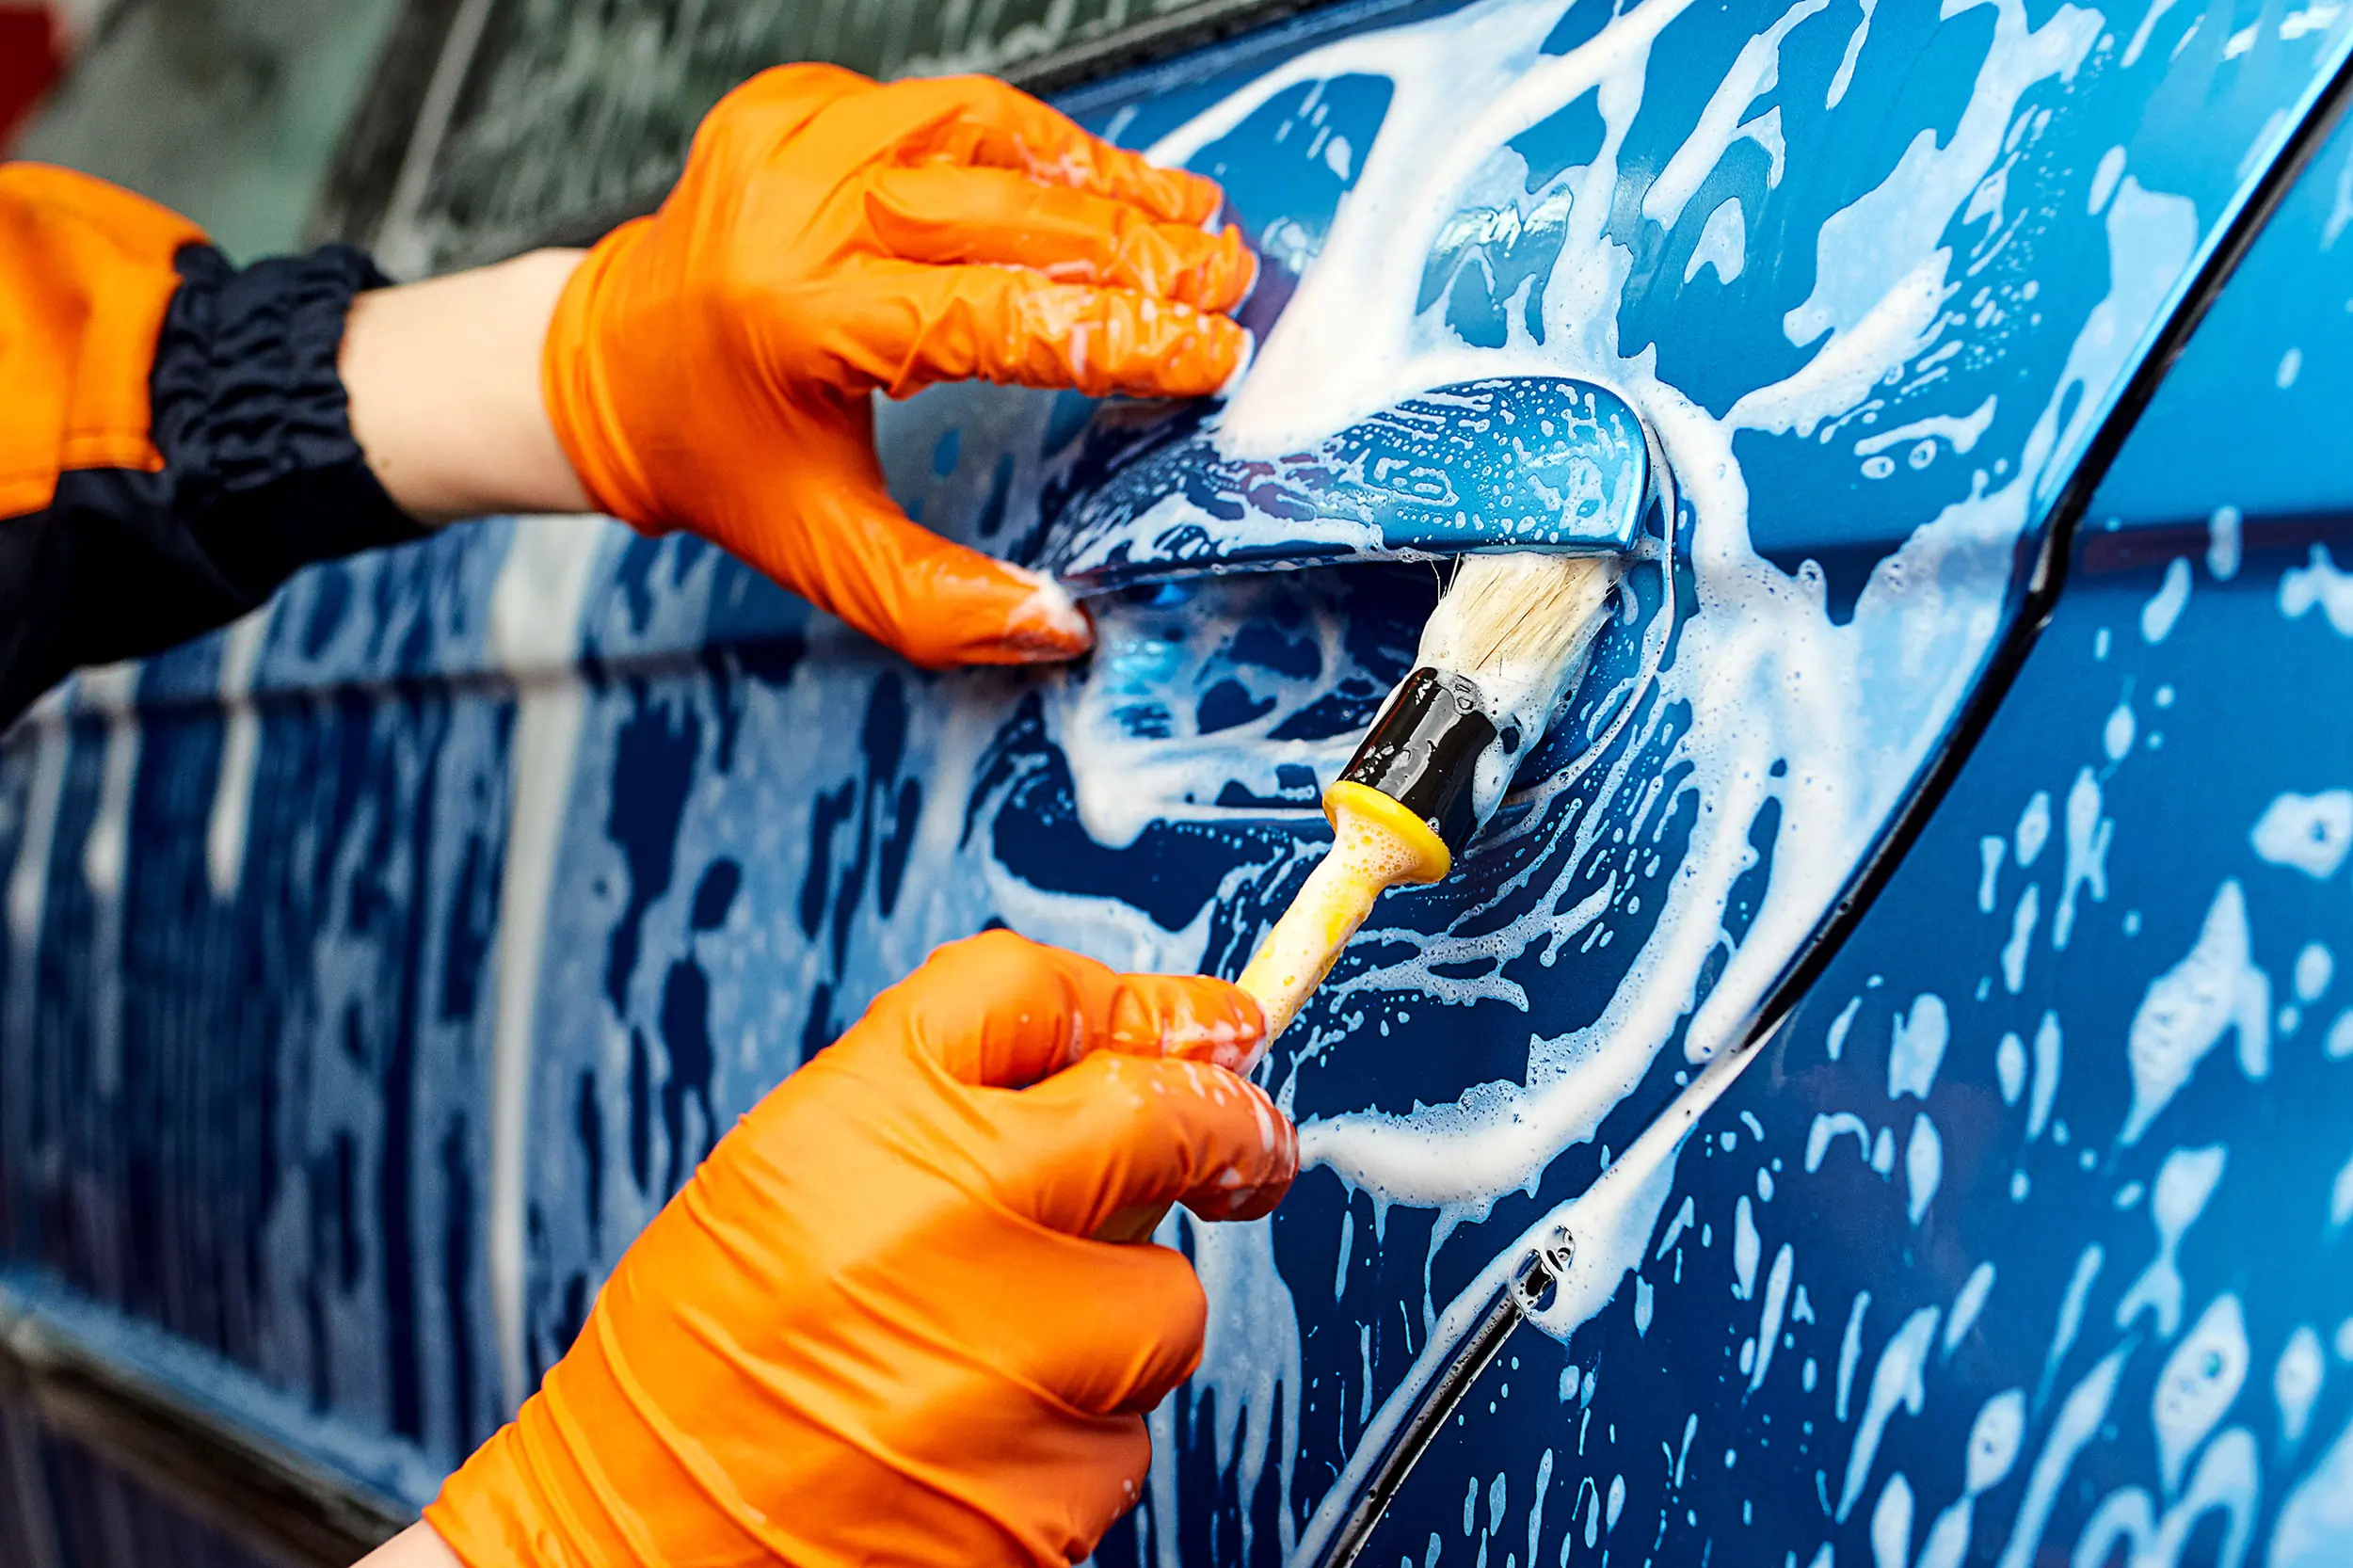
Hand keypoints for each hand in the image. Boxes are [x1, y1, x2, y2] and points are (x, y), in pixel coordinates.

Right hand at [421, 931, 1293, 1566]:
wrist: (634, 1557)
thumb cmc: (699, 1368)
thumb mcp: (784, 1172)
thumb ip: (949, 1090)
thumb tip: (1135, 1042)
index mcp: (861, 1122)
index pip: (1035, 992)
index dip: (1133, 1005)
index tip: (1201, 1031)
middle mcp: (946, 1220)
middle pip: (1163, 1121)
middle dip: (1225, 1133)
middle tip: (1239, 1153)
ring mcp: (1014, 1363)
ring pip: (1165, 1304)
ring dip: (1119, 1320)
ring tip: (992, 1356)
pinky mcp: (1053, 1491)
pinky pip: (1127, 1433)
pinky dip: (1078, 1434)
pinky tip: (977, 1444)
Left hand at [539, 64, 1254, 667]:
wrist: (606, 365)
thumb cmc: (721, 459)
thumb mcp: (823, 552)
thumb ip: (943, 606)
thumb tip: (1063, 626)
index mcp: (800, 322)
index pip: (998, 316)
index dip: (1120, 336)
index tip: (1209, 351)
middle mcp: (796, 211)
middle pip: (1009, 212)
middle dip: (1137, 247)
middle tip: (1225, 275)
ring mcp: (794, 141)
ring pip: (988, 132)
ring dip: (1100, 178)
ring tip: (1187, 215)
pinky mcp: (796, 104)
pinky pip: (943, 108)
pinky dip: (1031, 141)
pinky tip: (1097, 181)